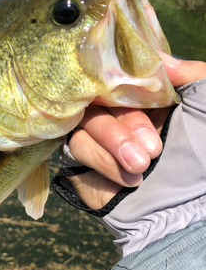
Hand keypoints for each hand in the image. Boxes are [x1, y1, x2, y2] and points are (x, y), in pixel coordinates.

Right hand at [67, 56, 205, 209]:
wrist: (189, 214)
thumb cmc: (204, 157)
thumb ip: (190, 73)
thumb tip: (156, 55)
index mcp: (149, 98)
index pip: (121, 74)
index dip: (126, 81)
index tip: (143, 95)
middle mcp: (121, 113)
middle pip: (99, 97)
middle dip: (124, 122)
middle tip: (154, 149)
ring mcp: (100, 137)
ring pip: (85, 121)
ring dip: (113, 142)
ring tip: (143, 165)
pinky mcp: (82, 162)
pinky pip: (76, 147)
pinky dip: (101, 160)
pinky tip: (128, 180)